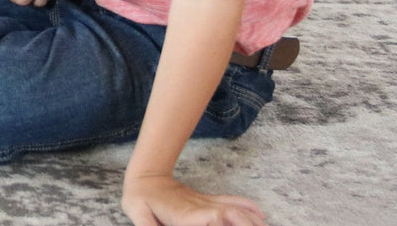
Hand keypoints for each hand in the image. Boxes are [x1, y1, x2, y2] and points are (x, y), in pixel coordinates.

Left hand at [122, 173, 267, 225]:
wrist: (144, 176)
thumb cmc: (138, 198)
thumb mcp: (136, 211)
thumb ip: (148, 225)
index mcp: (185, 215)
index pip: (212, 217)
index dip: (224, 221)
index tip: (239, 225)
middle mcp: (200, 208)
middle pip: (230, 213)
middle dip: (247, 223)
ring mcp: (205, 203)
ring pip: (234, 208)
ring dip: (251, 218)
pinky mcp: (207, 201)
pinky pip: (231, 202)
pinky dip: (247, 207)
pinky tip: (259, 215)